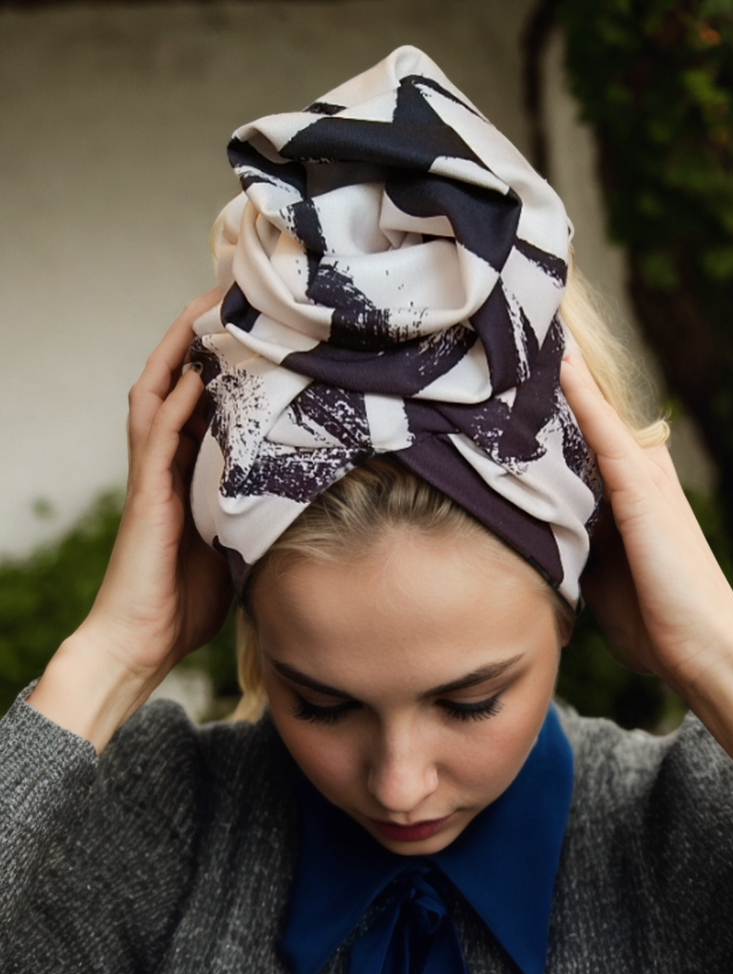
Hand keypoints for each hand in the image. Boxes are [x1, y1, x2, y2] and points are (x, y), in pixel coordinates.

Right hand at [30, 290, 232, 748]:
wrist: (143, 642)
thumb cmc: (187, 599)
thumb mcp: (235, 542)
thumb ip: (256, 509)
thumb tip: (309, 495)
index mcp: (188, 471)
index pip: (201, 399)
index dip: (220, 359)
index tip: (251, 324)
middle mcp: (166, 463)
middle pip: (175, 381)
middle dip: (196, 335)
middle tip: (226, 293)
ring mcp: (153, 476)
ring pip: (159, 394)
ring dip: (179, 350)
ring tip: (205, 308)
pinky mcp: (148, 495)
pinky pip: (158, 437)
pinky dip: (177, 402)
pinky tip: (198, 372)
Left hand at [560, 348, 732, 694]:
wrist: (702, 652)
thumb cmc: (655, 619)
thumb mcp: (600, 572)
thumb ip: (575, 541)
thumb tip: (537, 532)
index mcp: (629, 494)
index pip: (589, 434)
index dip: (560, 398)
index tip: (523, 365)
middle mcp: (639, 475)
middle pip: (595, 409)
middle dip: (561, 368)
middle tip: (526, 323)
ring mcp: (645, 480)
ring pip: (600, 409)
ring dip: (569, 368)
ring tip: (536, 323)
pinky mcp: (644, 495)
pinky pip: (608, 436)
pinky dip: (585, 398)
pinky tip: (561, 363)